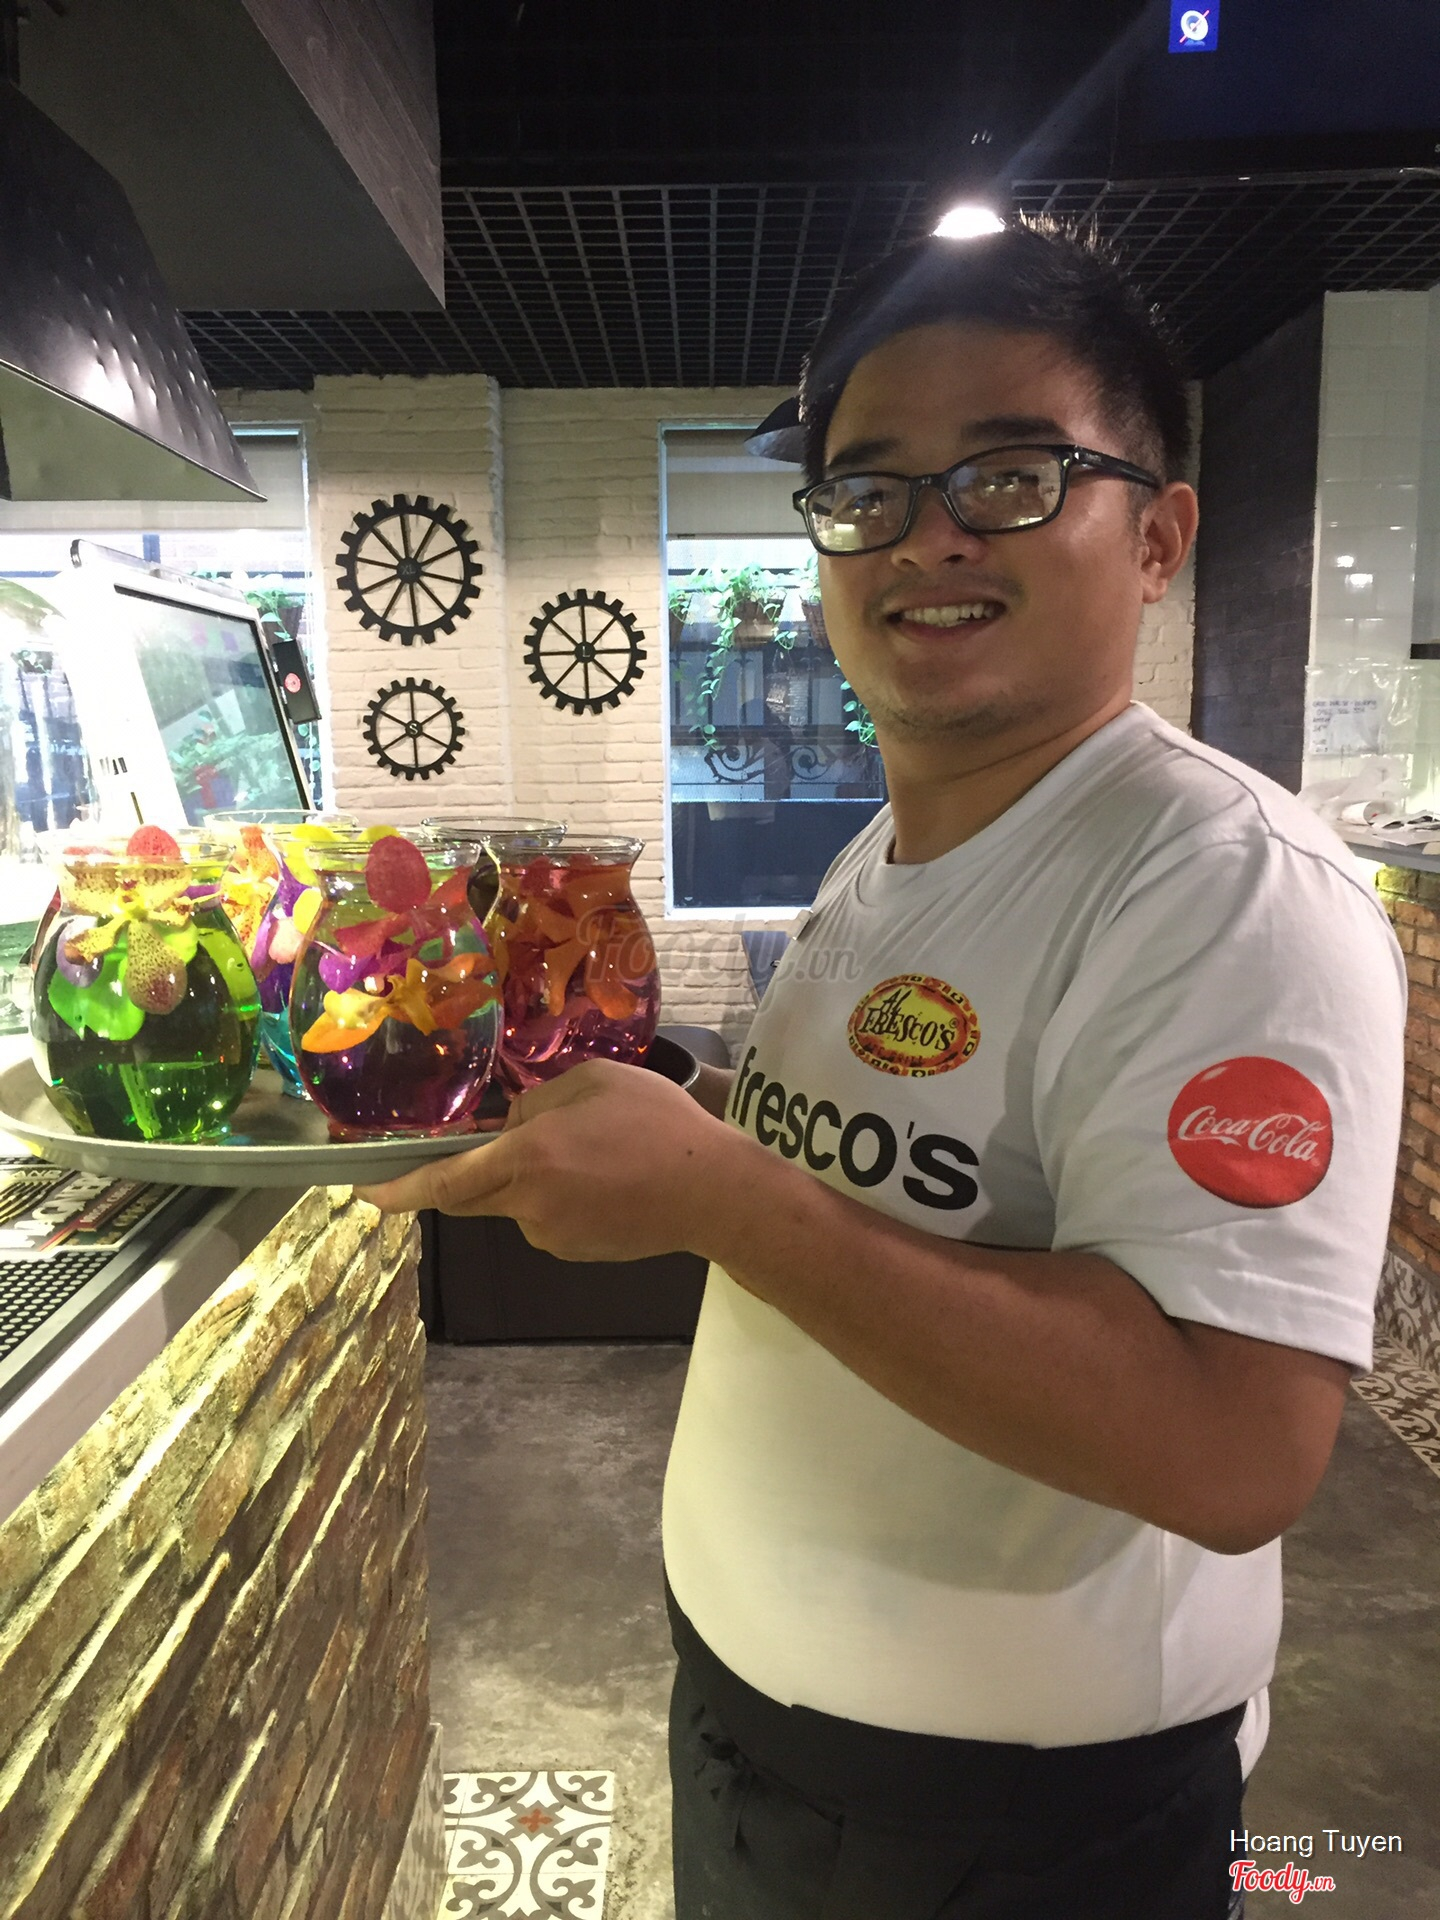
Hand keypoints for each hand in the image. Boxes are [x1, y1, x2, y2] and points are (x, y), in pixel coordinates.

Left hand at [355, 1057, 749, 1261]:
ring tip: (589, 1151)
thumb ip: (538, 1103)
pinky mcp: (574, 1251)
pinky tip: (604, 1178)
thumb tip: (511, 1127)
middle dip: (460, 1173)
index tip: (362, 1191)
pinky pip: (544, 1218)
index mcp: (528, 1158)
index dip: (398, 1188)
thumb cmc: (658, 1125)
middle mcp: (528, 1205)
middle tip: (480, 1145)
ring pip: (512, 1202)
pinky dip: (556, 1196)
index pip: (445, 1181)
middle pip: (468, 1195)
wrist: (715, 1192)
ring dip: (525, 1178)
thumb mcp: (594, 1082)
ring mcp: (550, 1235)